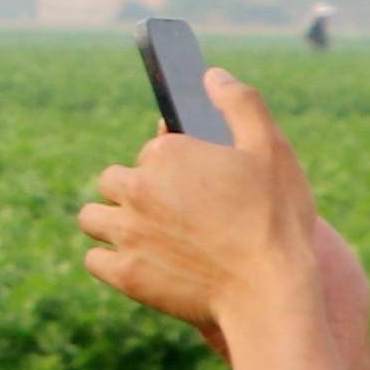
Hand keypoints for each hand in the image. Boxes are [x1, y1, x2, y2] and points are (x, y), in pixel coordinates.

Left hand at [76, 72, 330, 353]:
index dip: (177, 167)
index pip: (152, 151)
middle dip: (137, 191)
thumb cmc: (276, 220)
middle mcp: (137, 188)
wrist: (271, 294)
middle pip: (115, 180)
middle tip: (174, 214)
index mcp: (167, 153)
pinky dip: (110, 262)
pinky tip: (139, 263)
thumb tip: (211, 75)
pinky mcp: (124, 274)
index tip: (200, 188)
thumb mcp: (271, 149)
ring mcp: (126, 232)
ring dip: (112, 222)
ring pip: (92, 217)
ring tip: (147, 237)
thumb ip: (240, 103)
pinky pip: (93, 260)